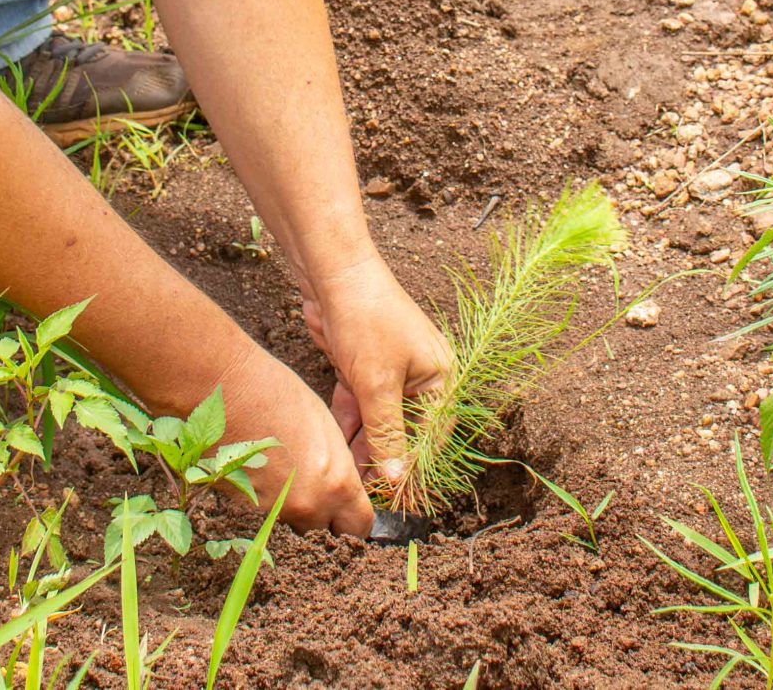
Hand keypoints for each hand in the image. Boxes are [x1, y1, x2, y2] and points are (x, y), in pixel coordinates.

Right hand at [213, 346, 373, 534]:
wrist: (227, 390)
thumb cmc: (279, 396)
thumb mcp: (327, 429)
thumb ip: (339, 468)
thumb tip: (341, 488)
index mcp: (336, 484)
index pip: (360, 526)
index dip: (355, 518)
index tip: (349, 508)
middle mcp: (307, 505)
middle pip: (325, 530)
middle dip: (323, 516)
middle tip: (313, 487)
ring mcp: (273, 511)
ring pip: (294, 524)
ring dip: (293, 509)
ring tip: (283, 472)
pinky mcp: (244, 508)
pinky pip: (265, 515)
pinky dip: (267, 501)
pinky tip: (261, 470)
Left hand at [300, 257, 452, 495]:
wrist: (332, 273)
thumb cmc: (367, 320)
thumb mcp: (377, 384)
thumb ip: (388, 433)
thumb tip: (399, 477)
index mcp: (440, 378)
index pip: (433, 436)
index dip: (416, 466)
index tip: (398, 497)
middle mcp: (420, 376)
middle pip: (405, 430)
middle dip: (385, 459)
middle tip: (367, 490)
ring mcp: (389, 371)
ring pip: (378, 419)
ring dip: (363, 445)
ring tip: (348, 475)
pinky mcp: (362, 366)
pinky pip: (358, 404)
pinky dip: (348, 422)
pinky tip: (337, 446)